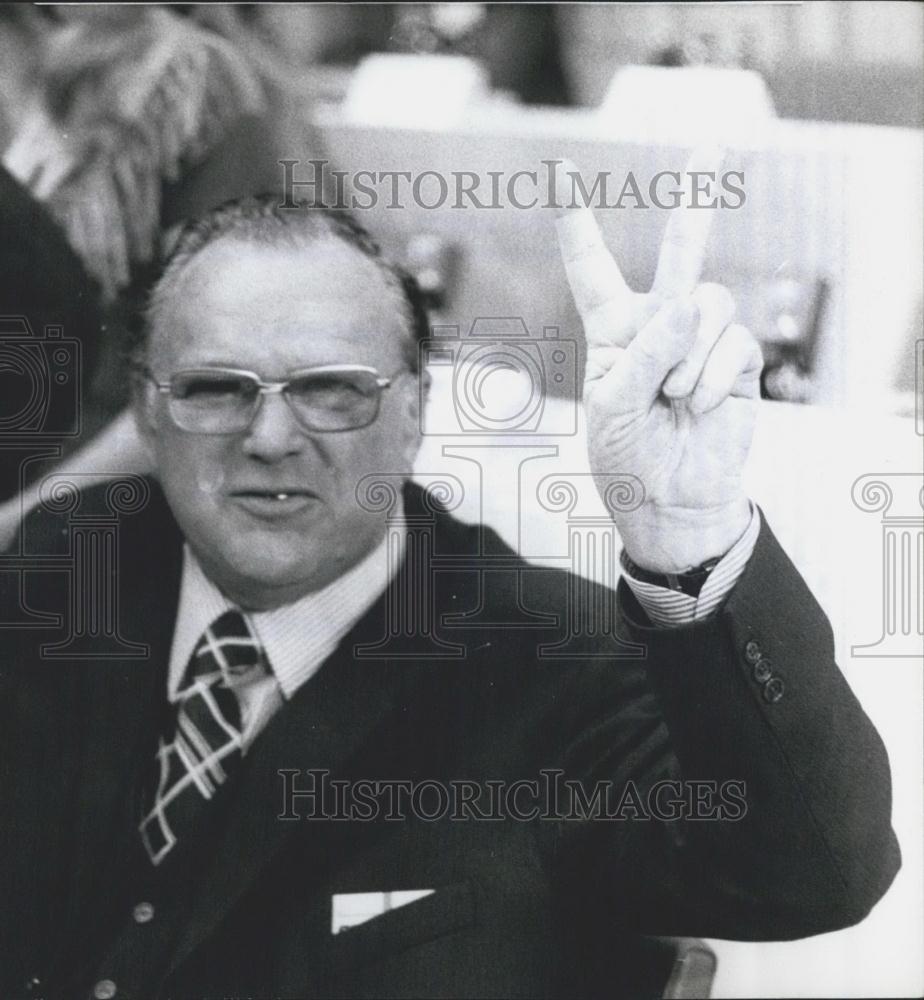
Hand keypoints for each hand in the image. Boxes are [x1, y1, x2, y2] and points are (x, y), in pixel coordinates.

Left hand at [554, 149, 762, 572]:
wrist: (671, 502)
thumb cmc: (627, 457)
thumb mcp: (613, 407)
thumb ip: (644, 355)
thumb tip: (689, 307)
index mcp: (612, 331)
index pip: (593, 268)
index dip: (579, 225)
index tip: (564, 172)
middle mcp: (658, 324)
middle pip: (679, 252)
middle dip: (693, 201)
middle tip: (710, 144)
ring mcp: (701, 341)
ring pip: (708, 302)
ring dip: (688, 357)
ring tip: (675, 398)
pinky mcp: (737, 361)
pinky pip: (733, 342)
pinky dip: (712, 377)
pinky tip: (698, 406)